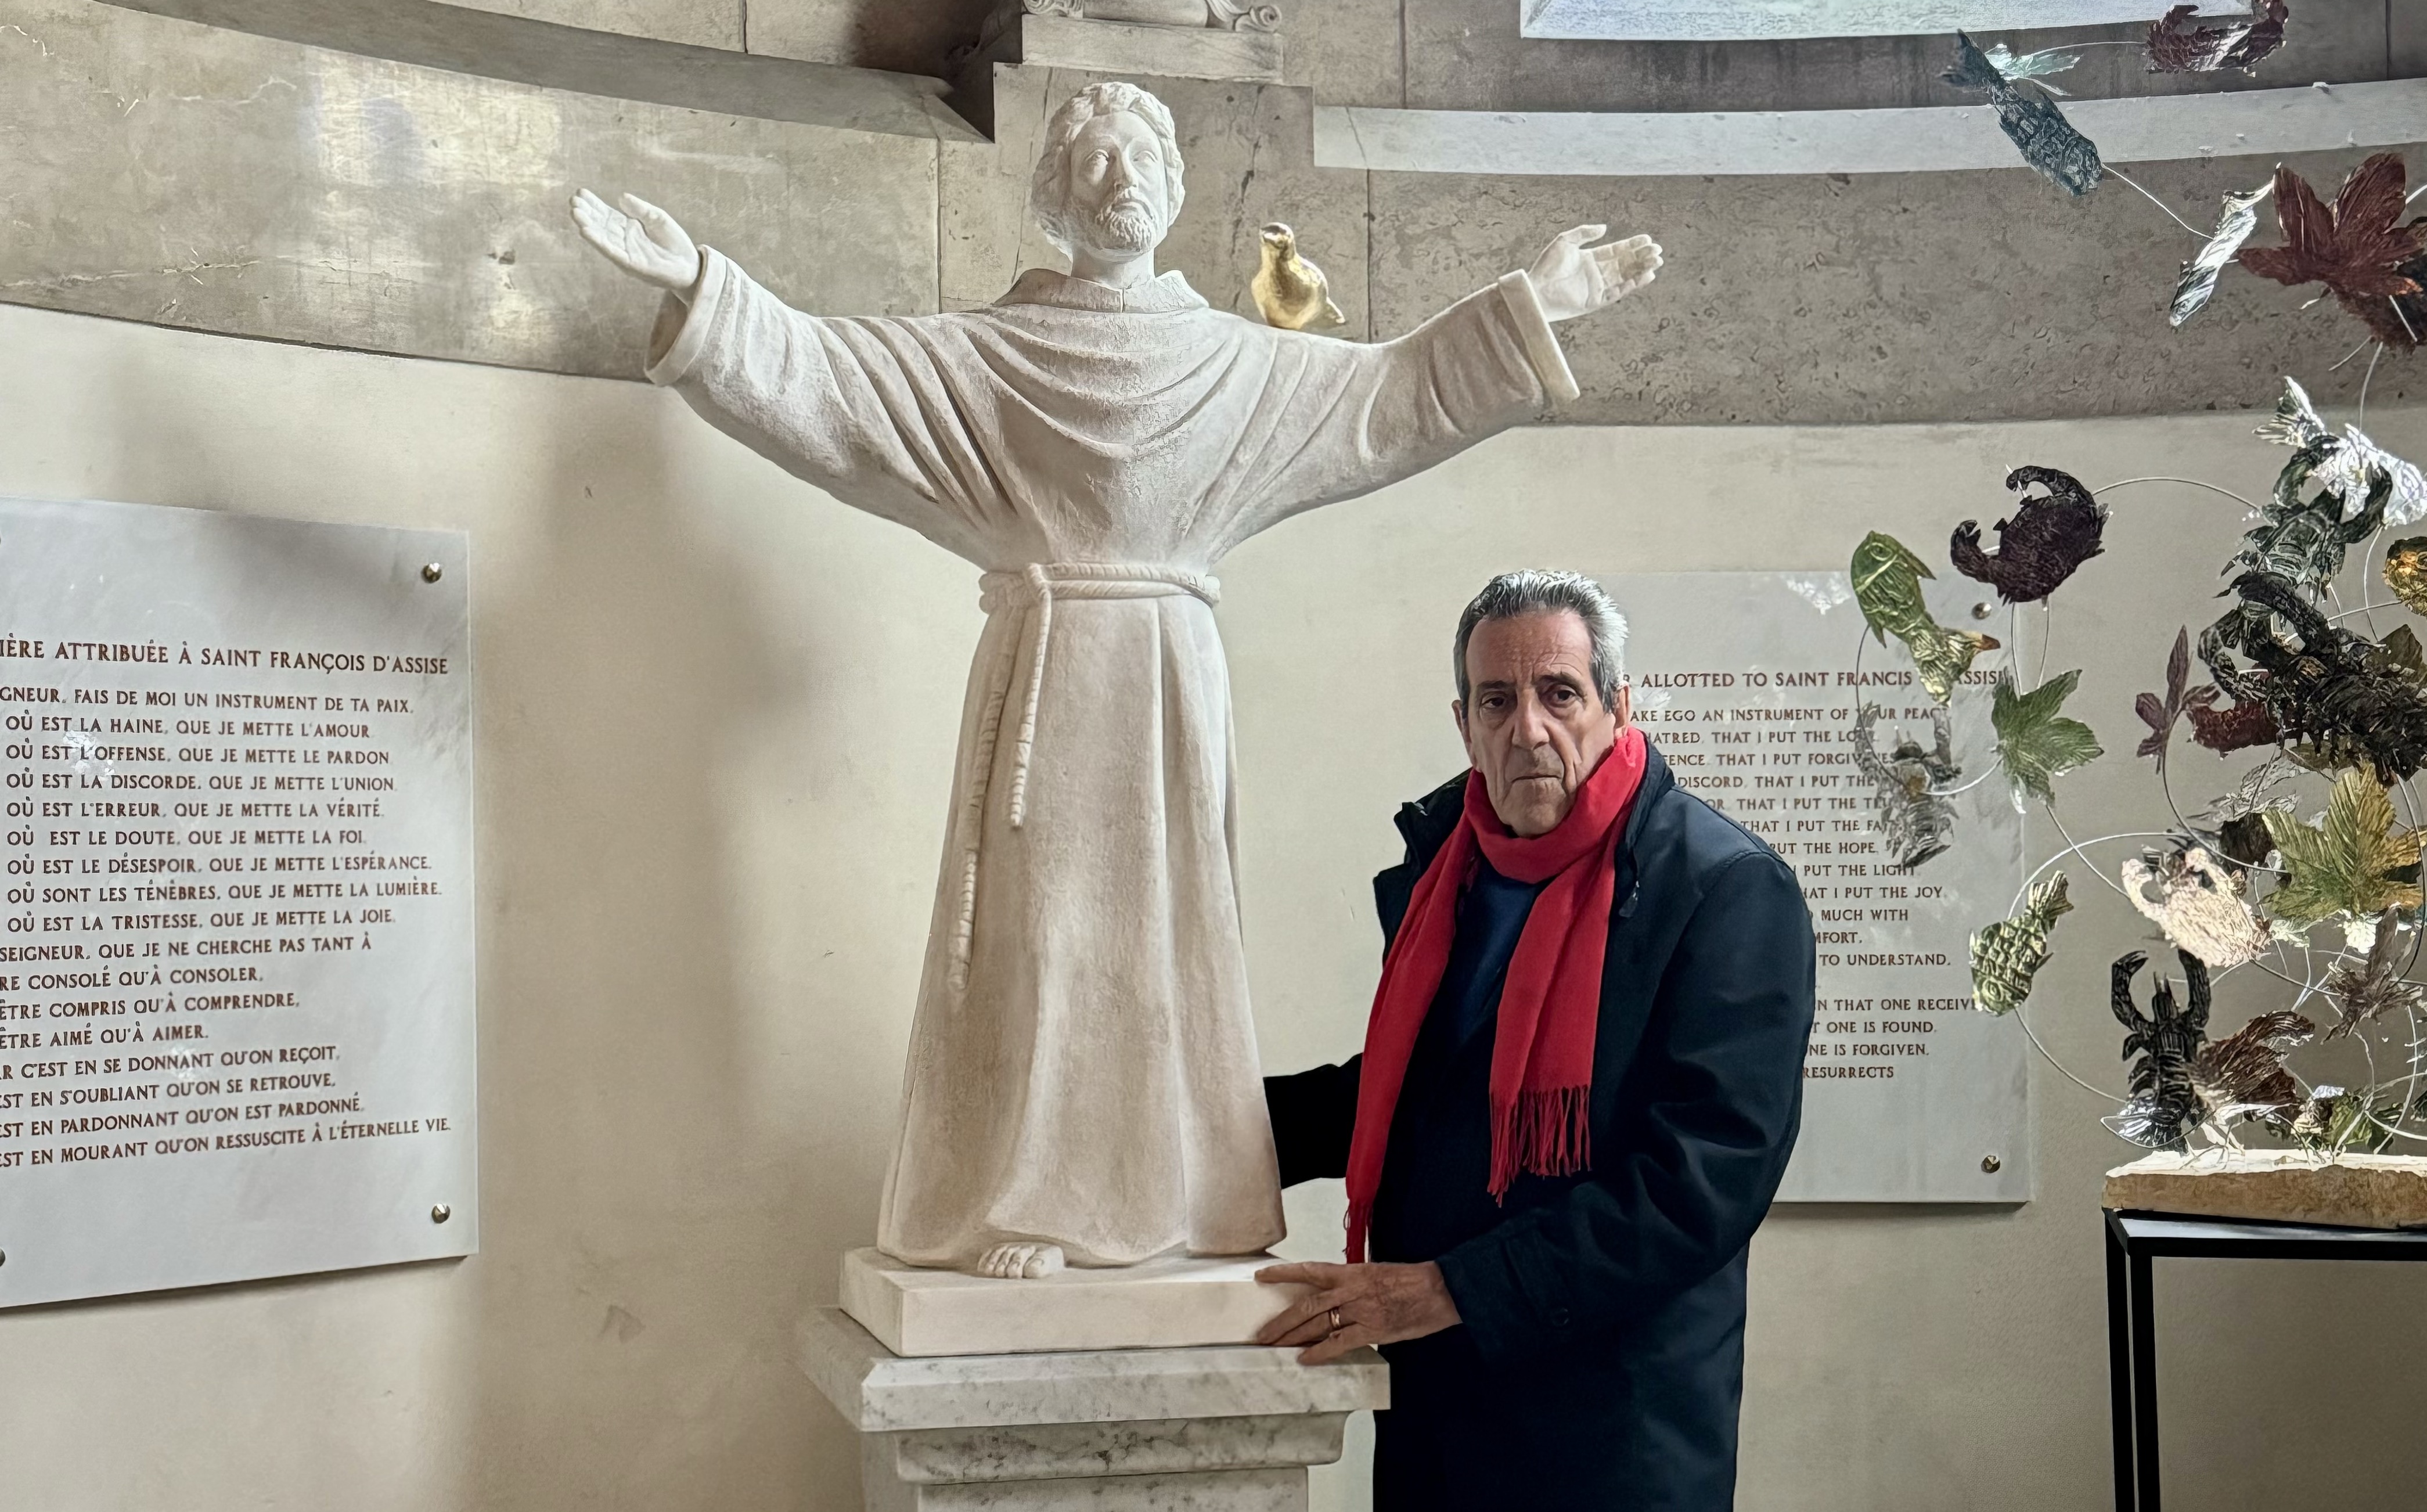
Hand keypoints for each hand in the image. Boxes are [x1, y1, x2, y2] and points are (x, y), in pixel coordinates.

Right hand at [569, 189, 702, 299]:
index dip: (593, 204)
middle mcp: (623, 240)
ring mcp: (625, 253)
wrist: (691, 266)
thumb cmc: (674, 242)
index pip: (606, 214)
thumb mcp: (658, 218)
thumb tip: (620, 197)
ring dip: (588, 225)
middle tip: (572, 200)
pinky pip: (612, 252)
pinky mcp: (631, 265)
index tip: (580, 192)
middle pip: (600, 224)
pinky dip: (599, 242)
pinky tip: (586, 231)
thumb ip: (640, 209)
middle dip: (586, 213)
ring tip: (575, 213)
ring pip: (602, 237)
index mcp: (628, 227)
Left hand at [1254, 1261, 1461, 1365]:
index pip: (1310, 1270)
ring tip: (1274, 1347)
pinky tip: (1304, 1359)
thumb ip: (1353, 1283)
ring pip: (1318, 1324)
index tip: (1261, 1277)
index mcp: (1352, 1271)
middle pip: (1306, 1305)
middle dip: (1281, 1322)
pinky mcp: (1373, 1330)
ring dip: (1294, 1337)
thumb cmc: (1412, 1280)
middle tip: (1262, 1334)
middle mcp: (1351, 1289)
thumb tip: (1335, 1297)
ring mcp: (1361, 1310)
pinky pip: (1339, 1343)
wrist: (1440, 1290)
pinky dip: (1320, 1352)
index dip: (1283, 1274)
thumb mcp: (1377, 1273)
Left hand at [1526, 225, 1661, 322]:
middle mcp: (1596, 273)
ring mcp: (1597, 288)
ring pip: (1625, 277)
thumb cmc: (1546, 266)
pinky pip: (1618, 293)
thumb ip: (1585, 233)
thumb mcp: (1565, 241)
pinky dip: (1631, 286)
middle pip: (1625, 263)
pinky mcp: (1595, 301)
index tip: (1648, 239)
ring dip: (1641, 270)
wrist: (1535, 289)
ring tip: (1656, 262)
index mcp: (1590, 259)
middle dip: (1642, 257)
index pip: (1617, 250)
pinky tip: (1644, 277)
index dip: (1633, 245)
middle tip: (1657, 251)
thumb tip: (1605, 227)